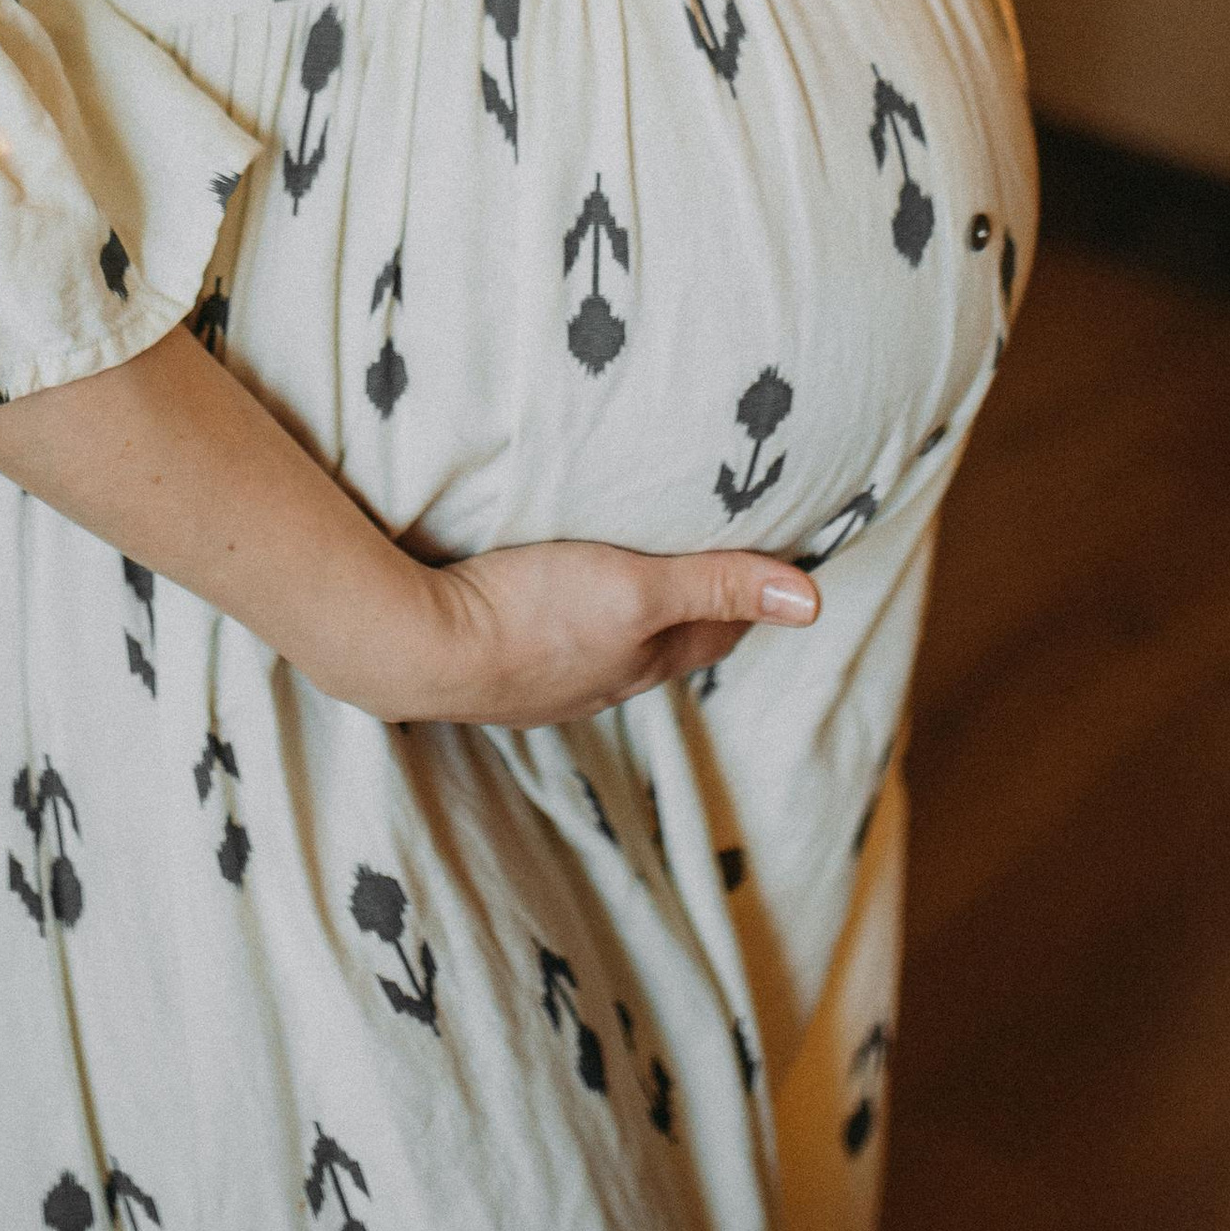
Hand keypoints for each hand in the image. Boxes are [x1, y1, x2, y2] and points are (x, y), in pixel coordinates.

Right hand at [389, 536, 817, 728]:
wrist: (416, 647)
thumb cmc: (530, 616)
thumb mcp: (636, 589)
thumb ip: (717, 586)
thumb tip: (813, 603)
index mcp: (644, 659)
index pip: (719, 629)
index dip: (752, 595)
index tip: (778, 555)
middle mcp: (604, 677)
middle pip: (672, 637)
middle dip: (703, 603)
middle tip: (726, 553)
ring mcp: (551, 677)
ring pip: (615, 640)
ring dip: (640, 609)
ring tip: (649, 568)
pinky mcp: (502, 658)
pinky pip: (562, 634)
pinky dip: (583, 611)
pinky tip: (562, 591)